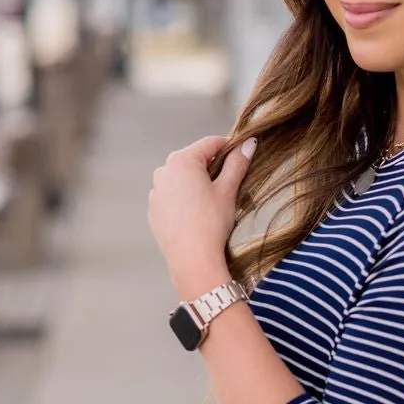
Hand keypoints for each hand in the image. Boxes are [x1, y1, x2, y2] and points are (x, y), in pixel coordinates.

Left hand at [148, 134, 256, 297]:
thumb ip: (237, 163)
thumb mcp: (228, 190)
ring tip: (214, 203)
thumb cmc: (211, 223)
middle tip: (230, 182)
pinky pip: (172, 197)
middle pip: (194, 160)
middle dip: (212, 167)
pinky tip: (198, 215)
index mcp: (182, 161)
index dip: (229, 146)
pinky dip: (185, 200)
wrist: (192, 259)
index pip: (210, 143)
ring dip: (197, 183)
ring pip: (182, 179)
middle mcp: (163, 171)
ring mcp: (156, 192)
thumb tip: (248, 144)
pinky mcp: (154, 210)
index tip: (241, 153)